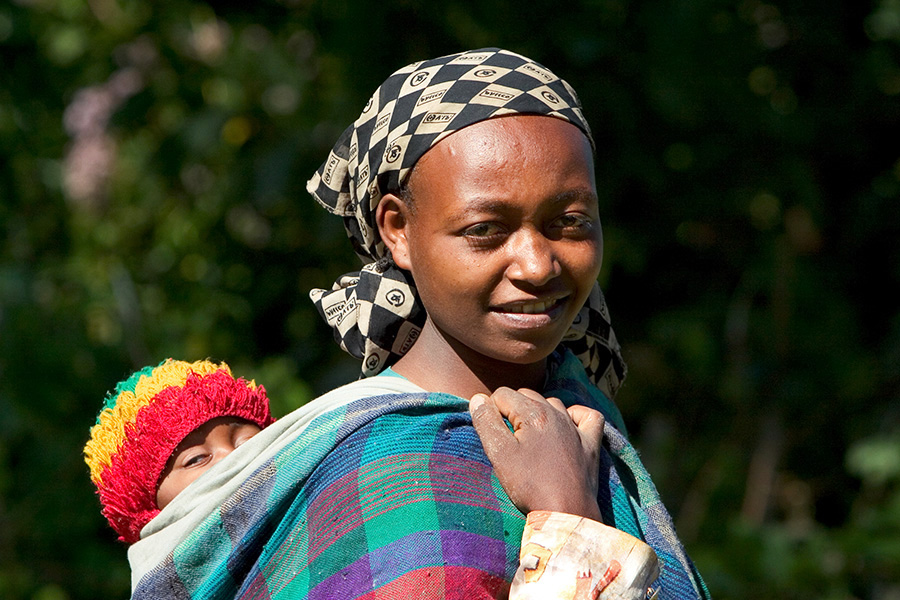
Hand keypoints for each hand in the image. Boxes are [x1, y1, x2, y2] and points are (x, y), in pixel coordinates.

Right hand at [469, 387, 603, 521]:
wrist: (566, 512)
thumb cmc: (530, 485)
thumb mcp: (499, 454)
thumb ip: (486, 422)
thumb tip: (478, 398)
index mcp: (533, 413)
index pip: (502, 395)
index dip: (491, 411)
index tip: (492, 434)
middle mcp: (557, 413)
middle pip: (526, 396)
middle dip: (513, 411)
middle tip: (508, 440)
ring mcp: (576, 428)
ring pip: (552, 403)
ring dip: (539, 414)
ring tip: (530, 439)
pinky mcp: (591, 443)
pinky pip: (588, 417)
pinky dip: (576, 416)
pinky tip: (567, 426)